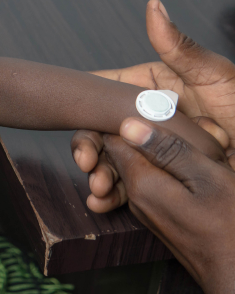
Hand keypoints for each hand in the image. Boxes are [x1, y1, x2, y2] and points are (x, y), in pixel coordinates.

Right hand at [73, 0, 234, 210]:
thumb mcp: (218, 77)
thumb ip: (180, 48)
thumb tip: (154, 6)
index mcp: (150, 91)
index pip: (105, 94)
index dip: (85, 108)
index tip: (75, 121)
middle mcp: (146, 120)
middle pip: (101, 130)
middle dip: (88, 148)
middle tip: (86, 163)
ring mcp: (152, 150)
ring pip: (111, 160)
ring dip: (98, 174)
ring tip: (99, 188)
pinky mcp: (161, 177)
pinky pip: (131, 186)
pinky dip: (113, 196)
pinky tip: (103, 202)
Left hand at [103, 118, 234, 293]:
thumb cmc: (233, 228)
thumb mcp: (208, 179)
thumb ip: (168, 150)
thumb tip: (126, 124)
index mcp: (141, 182)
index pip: (113, 137)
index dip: (132, 116)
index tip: (159, 107)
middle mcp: (136, 196)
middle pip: (127, 149)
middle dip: (153, 132)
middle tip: (197, 130)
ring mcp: (147, 207)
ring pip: (145, 163)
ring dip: (170, 151)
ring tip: (211, 148)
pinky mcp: (161, 214)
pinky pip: (156, 180)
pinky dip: (175, 169)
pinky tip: (205, 165)